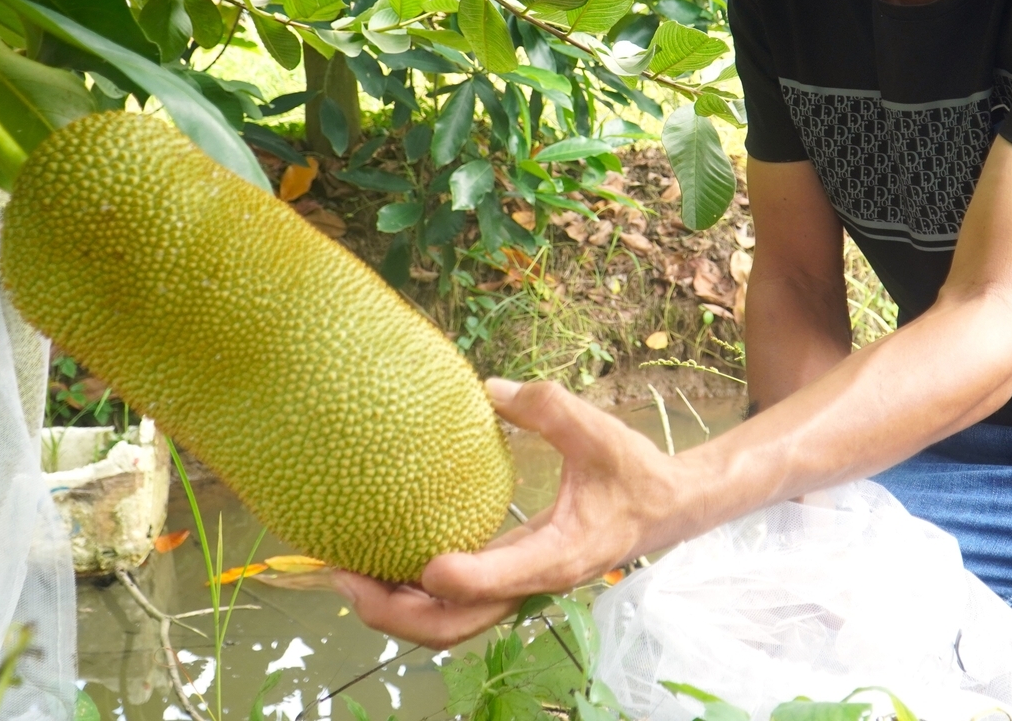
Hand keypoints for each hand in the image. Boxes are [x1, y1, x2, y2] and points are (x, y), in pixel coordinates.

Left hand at [332, 377, 683, 647]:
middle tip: (346, 577)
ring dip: (396, 611)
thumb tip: (488, 387)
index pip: (502, 581)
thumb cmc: (634, 472)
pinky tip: (380, 567)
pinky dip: (412, 598)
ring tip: (346, 576)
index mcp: (558, 555)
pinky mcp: (508, 579)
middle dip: (397, 613)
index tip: (425, 564)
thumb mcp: (598, 431)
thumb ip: (548, 406)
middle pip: (458, 625)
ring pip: (450, 625)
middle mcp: (532, 582)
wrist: (666, 509)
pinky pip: (454, 605)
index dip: (461, 580)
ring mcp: (517, 586)